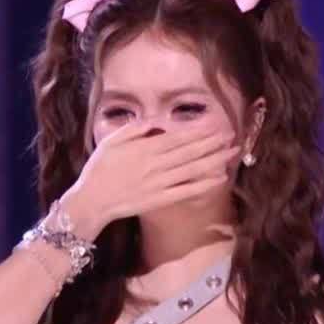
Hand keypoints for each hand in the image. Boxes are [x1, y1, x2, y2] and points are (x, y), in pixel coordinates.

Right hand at [61, 120, 236, 238]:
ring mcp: (160, 183)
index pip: (178, 137)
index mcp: (145, 148)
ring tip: (231, 153)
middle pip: (190, 151)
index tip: (216, 124)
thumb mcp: (111, 140)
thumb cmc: (99, 169)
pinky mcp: (160, 200)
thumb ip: (134, 129)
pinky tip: (219, 179)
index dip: (199, 131)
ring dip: (214, 160)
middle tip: (231, 135)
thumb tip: (156, 122)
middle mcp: (156, 164)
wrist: (91, 200)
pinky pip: (186, 191)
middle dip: (212, 142)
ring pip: (192, 169)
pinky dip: (204, 185)